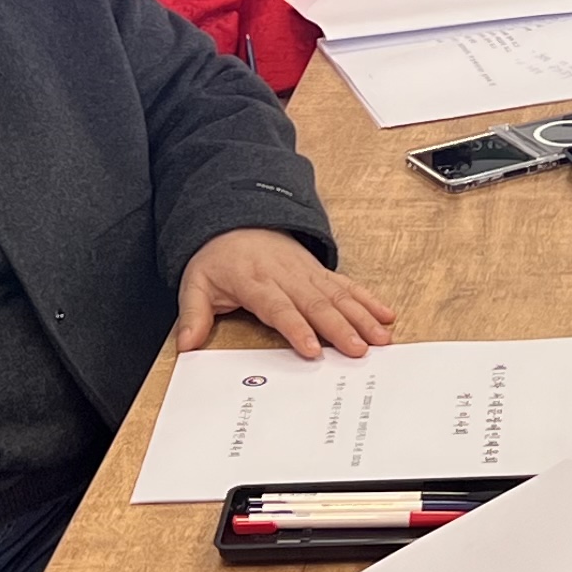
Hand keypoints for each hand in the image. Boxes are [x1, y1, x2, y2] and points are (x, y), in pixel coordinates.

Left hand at [177, 228, 398, 360]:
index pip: (279, 308)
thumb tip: (187, 346)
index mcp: (255, 281)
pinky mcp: (319, 271)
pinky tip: (385, 314)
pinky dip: (367, 300)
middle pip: (316, 304)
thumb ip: (193, 316)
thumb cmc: (217, 258)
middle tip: (359, 350)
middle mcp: (286, 276)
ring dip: (361, 317)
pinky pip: (347, 285)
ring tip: (381, 338)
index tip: (312, 349)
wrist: (236, 221)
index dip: (297, 328)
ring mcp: (307, 272)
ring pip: (338, 295)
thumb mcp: (196, 284)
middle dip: (340, 328)